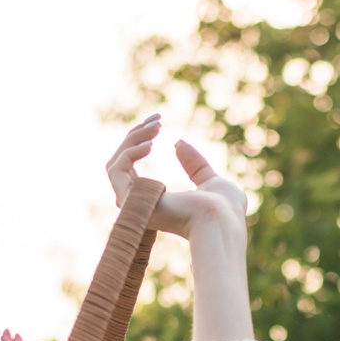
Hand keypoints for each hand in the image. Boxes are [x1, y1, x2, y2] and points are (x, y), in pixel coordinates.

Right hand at [105, 115, 248, 241]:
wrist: (222, 220)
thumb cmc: (224, 210)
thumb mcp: (209, 179)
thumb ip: (193, 165)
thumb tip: (178, 143)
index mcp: (156, 201)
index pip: (132, 168)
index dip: (140, 141)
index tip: (157, 122)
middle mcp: (140, 204)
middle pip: (120, 163)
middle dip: (135, 136)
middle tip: (156, 120)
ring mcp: (133, 204)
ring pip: (115, 164)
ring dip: (132, 139)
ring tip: (155, 127)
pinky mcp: (130, 201)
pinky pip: (117, 170)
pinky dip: (130, 152)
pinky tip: (151, 144)